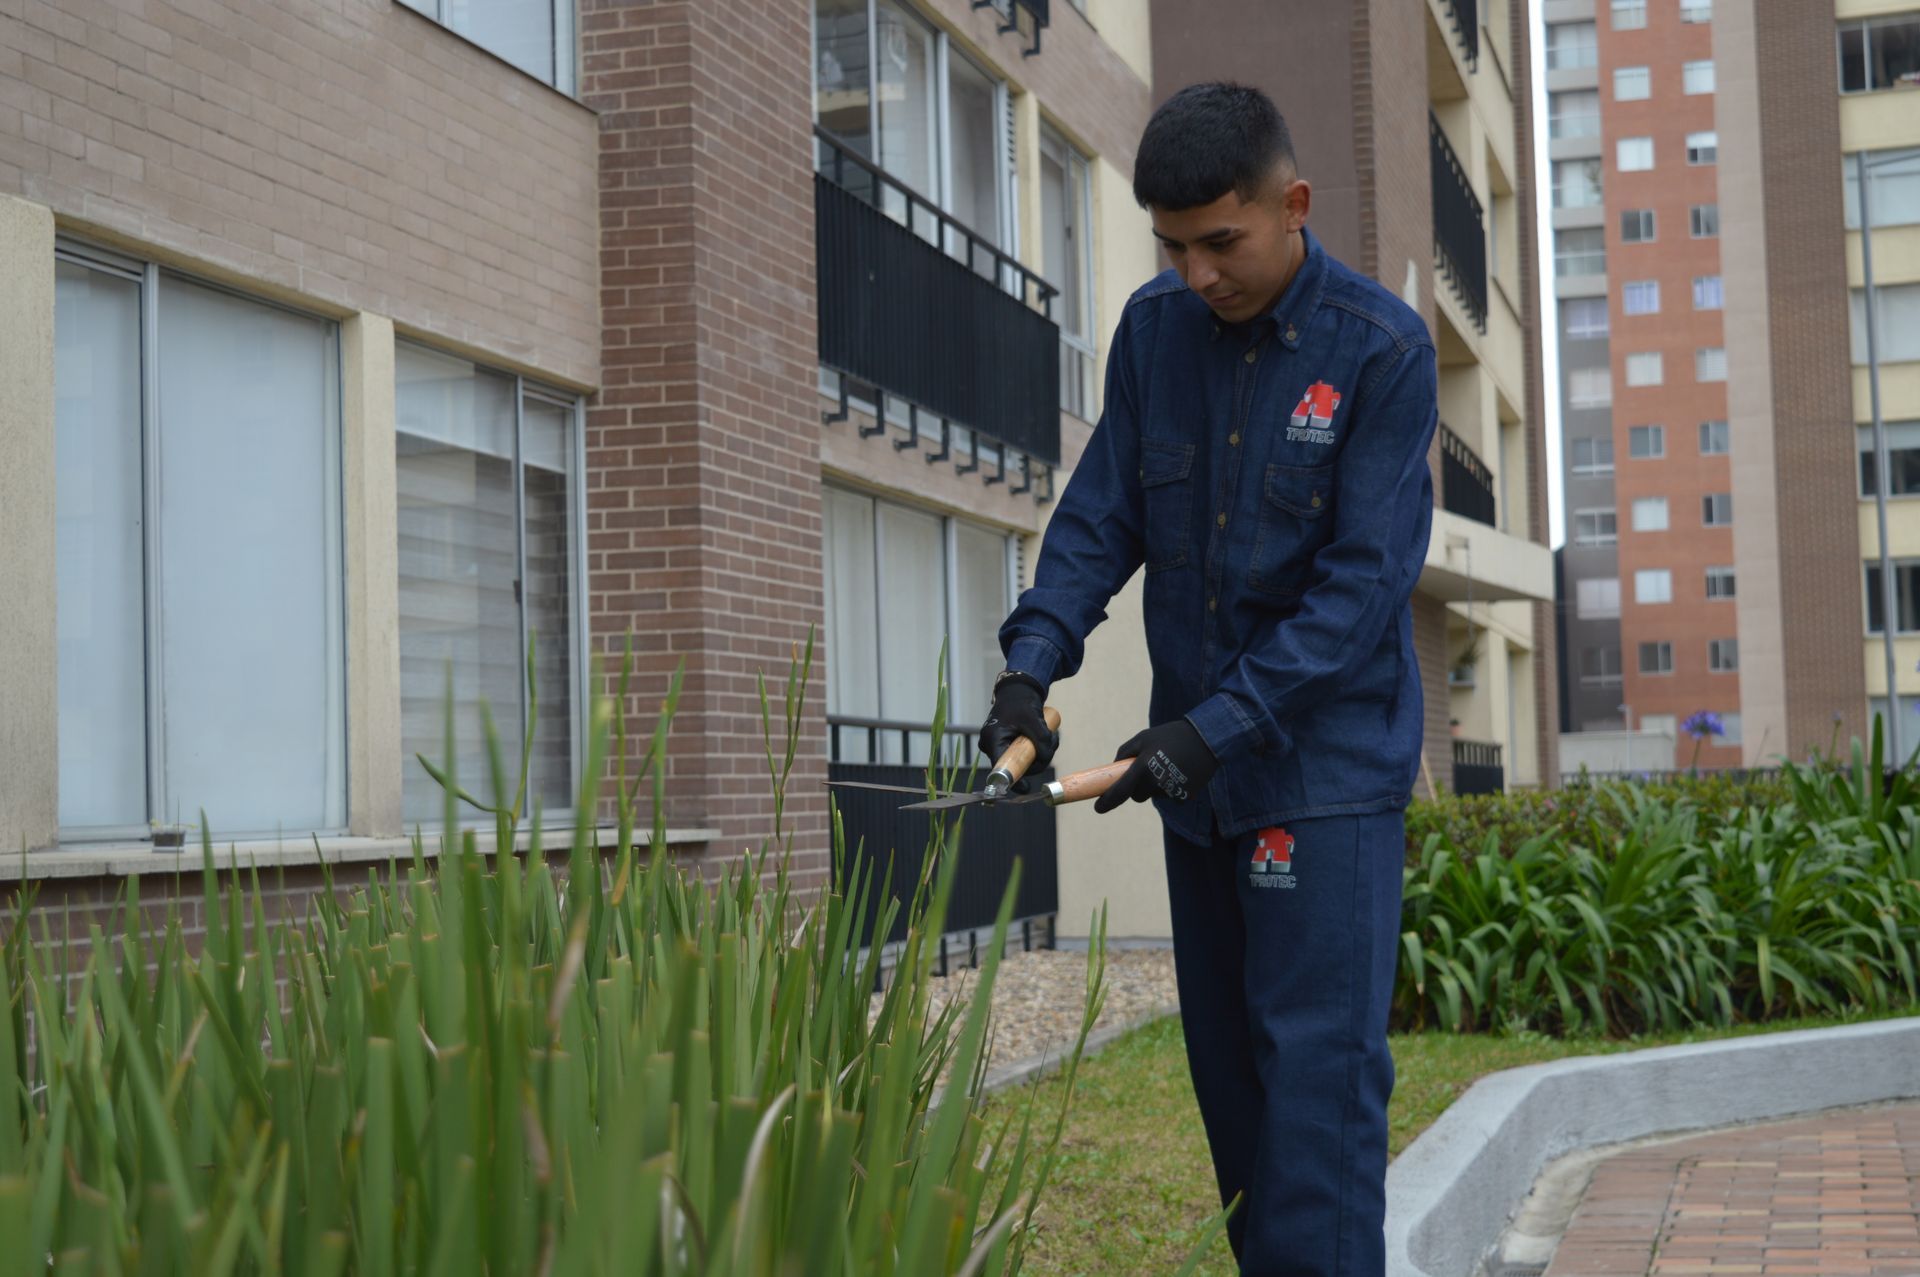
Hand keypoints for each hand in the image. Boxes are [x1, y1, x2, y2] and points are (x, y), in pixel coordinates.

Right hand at [978, 673, 1057, 790]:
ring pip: (1025, 762)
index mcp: (992, 739)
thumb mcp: (1033, 720)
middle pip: (1016, 767)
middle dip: (1037, 760)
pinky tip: (1046, 736)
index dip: (1012, 779)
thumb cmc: (1021, 703)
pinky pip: (1027, 757)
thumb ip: (1041, 740)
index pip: (999, 767)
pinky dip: (1039, 750)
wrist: (1018, 692)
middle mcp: (992, 746)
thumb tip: (1045, 757)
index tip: (1025, 788)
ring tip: (1050, 734)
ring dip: (1042, 753)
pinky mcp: (1010, 747)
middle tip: (1051, 742)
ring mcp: (1000, 748)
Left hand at [1094, 719, 1218, 812]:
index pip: (1120, 791)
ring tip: (1169, 764)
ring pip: (1154, 795)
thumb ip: (1125, 753)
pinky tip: (1181, 771)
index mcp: (1143, 767)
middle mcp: (1157, 783)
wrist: (1206, 739)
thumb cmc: (1169, 736)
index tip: (1097, 808)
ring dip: (1156, 785)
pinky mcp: (1185, 797)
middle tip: (1145, 770)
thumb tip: (1113, 769)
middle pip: (1137, 796)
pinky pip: (1170, 796)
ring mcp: (1172, 792)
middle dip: (1136, 787)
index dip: (1107, 802)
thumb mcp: (1143, 737)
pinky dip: (1171, 788)